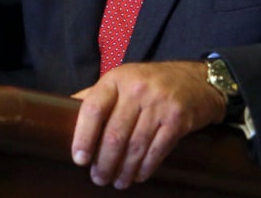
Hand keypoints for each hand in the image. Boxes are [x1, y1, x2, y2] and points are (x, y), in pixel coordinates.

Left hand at [70, 61, 225, 188]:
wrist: (197, 80)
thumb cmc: (152, 83)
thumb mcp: (123, 79)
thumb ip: (97, 95)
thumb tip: (63, 112)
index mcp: (117, 79)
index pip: (93, 108)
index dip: (83, 136)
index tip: (79, 159)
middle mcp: (137, 88)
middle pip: (114, 134)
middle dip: (104, 163)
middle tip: (98, 178)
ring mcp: (160, 103)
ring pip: (135, 146)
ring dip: (124, 170)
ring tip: (117, 182)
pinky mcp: (178, 119)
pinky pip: (157, 150)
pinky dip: (146, 168)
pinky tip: (138, 176)